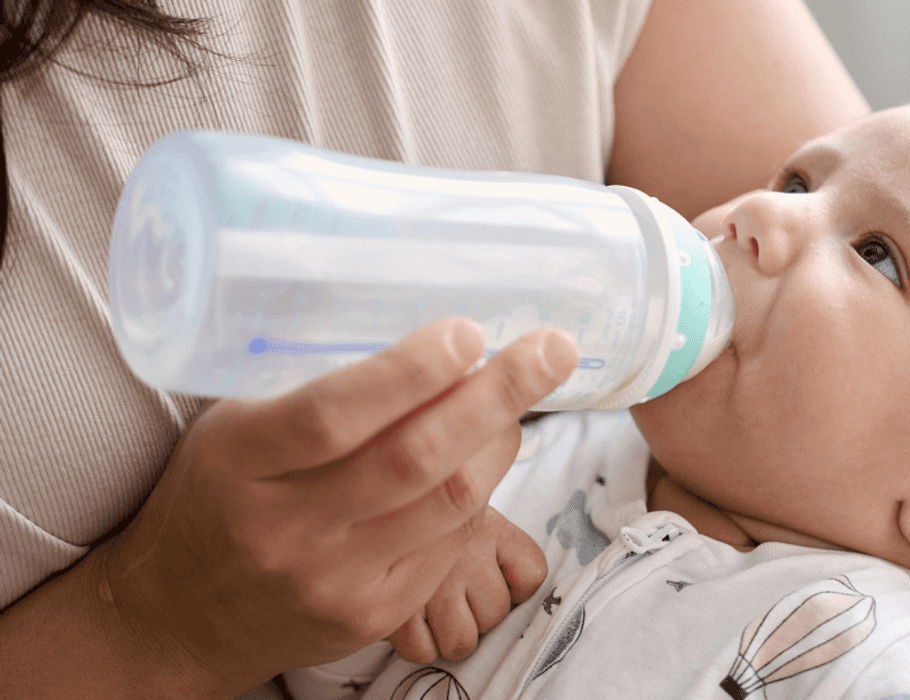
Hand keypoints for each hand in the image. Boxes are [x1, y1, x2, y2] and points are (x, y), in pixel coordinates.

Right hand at [96, 319, 576, 695]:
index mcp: (240, 463)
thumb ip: (309, 388)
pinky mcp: (376, 614)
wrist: (180, 617)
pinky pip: (451, 543)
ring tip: (518, 396)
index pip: (332, 415)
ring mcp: (337, 580)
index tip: (467, 332)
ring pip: (451, 503)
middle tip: (551, 349)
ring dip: (500, 440)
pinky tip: (479, 457)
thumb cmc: (214, 497)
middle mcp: (289, 529)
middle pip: (415, 459)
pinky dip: (477, 491)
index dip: (408, 372)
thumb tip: (415, 328)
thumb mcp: (233, 429)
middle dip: (496, 396)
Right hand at [388, 506, 546, 662]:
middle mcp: (464, 551)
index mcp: (489, 525)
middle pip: (496, 614)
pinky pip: (421, 651)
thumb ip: (500, 547)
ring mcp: (430, 581)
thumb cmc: (428, 519)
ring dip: (449, 633)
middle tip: (452, 589)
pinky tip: (410, 615)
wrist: (372, 505)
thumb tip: (520, 589)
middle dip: (477, 612)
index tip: (493, 574)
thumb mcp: (470, 513)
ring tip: (432, 605)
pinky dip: (417, 643)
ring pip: (462, 641)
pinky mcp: (394, 609)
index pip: (531, 576)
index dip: (514, 586)